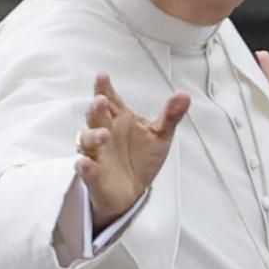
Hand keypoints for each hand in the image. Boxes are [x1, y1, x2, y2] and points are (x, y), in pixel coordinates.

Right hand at [77, 74, 186, 228]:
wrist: (132, 191)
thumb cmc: (141, 158)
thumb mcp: (160, 136)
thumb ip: (170, 116)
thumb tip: (184, 95)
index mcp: (119, 120)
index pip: (110, 100)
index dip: (104, 88)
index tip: (102, 76)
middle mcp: (105, 133)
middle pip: (95, 116)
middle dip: (96, 108)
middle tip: (101, 100)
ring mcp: (97, 153)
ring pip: (87, 141)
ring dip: (93, 136)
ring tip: (104, 135)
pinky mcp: (94, 174)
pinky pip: (86, 169)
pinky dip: (84, 166)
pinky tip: (86, 163)